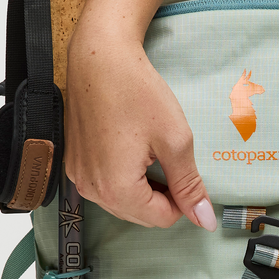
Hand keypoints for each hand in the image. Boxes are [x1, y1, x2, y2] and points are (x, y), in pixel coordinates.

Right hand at [63, 23, 215, 230]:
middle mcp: (91, 190)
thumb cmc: (136, 92)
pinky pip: (105, 186)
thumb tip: (205, 221)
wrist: (98, 57)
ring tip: (149, 151)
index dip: (182, 200)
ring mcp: (78, 177)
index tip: (184, 170)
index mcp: (116, 189)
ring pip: (123, 203)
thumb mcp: (175, 140)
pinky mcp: (73, 164)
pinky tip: (130, 148)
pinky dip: (123, 177)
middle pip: (141, 215)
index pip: (161, 219)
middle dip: (162, 196)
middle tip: (168, 158)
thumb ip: (189, 185)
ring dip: (143, 188)